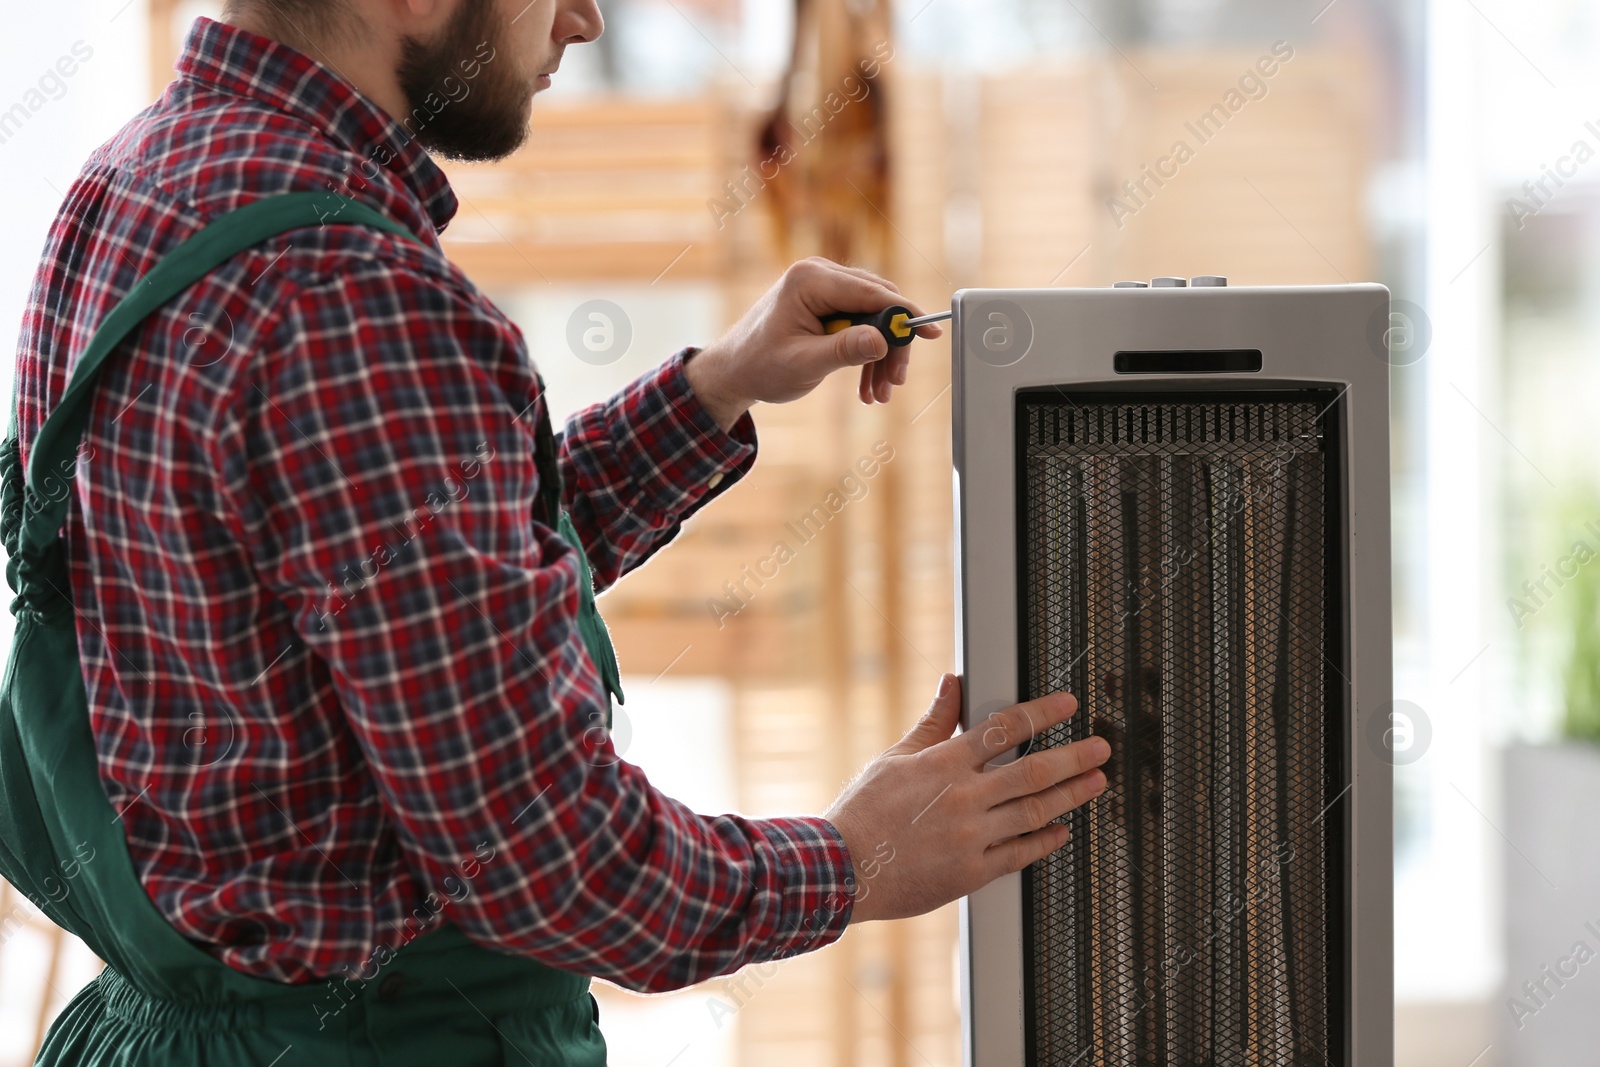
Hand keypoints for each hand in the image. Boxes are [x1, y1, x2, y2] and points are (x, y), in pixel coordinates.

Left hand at [683, 257, 944, 429]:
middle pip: (878, 303)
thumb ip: (845, 350)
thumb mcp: (804, 363)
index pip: (872, 293)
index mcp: (810, 280)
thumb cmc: (760, 366)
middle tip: (895, 383)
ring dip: (880, 355)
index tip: (932, 332)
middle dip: (891, 345)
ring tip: (879, 394)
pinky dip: (867, 352)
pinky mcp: (825, 302)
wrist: (733, 372)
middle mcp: (819, 274)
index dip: (905, 315)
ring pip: (873, 316)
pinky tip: (867, 386)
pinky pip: (860, 322)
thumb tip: (883, 340)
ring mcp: (823, 286)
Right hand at [824, 674, 1110, 923]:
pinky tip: (1062, 830)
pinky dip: (1044, 841)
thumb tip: (951, 682)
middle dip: (1073, 757)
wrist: (842, 870)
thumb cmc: (863, 813)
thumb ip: (932, 722)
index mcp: (943, 764)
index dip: (1042, 714)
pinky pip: (1019, 854)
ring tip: (1096, 783)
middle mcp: (963, 798)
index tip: (1068, 705)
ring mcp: (970, 837)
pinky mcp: (971, 873)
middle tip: (1101, 747)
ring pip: (1034, 812)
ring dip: (1070, 795)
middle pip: (1032, 771)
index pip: (1004, 729)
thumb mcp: (895, 758)